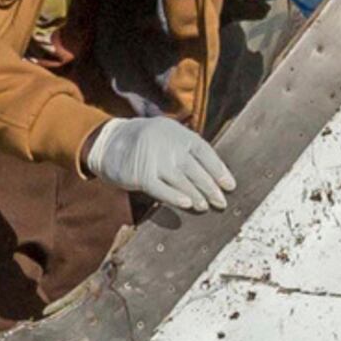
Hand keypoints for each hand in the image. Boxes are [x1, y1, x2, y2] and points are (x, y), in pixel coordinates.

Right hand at [82, 117, 236, 213]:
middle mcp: (169, 145)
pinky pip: (161, 189)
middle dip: (211, 187)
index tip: (230, 186)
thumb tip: (214, 176)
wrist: (110, 142)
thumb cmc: (147, 143)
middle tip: (221, 202)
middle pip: (195, 169)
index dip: (219, 170)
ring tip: (206, 206)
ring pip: (181, 180)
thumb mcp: (169, 137)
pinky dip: (174, 197)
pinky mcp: (140, 174)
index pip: (205, 153)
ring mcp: (154, 159)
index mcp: (179, 134)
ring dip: (196, 195)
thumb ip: (188, 151)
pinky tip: (187, 204)